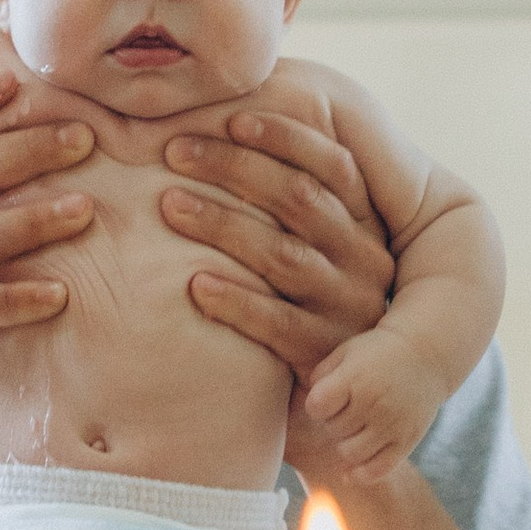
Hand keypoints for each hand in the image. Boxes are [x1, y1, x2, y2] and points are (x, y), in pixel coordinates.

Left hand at [157, 107, 397, 468]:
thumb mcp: (309, 255)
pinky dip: (234, 301)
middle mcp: (363, 264)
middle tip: (172, 149)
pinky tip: (192, 283)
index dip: (284, 138)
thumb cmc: (299, 310)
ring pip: (284, 257)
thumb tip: (221, 128)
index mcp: (362, 227)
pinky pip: (277, 325)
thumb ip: (282, 207)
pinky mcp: (324, 358)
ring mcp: (347, 313)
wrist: (334, 412)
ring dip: (222, 225)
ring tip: (166, 204)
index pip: (334, 167)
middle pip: (301, 202)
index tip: (230, 117)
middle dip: (235, 168)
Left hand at [302, 329, 447, 484]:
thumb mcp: (346, 352)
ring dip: (346, 443)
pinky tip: (352, 471)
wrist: (427, 355)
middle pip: (332, 430)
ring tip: (355, 427)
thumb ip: (321, 376)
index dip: (318, 405)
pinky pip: (376, 471)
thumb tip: (310, 408)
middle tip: (347, 408)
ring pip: (349, 453)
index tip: (329, 397)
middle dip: (333, 421)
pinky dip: (360, 475)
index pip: (316, 408)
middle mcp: (374, 403)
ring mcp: (392, 425)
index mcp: (355, 378)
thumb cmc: (377, 353)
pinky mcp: (406, 441)